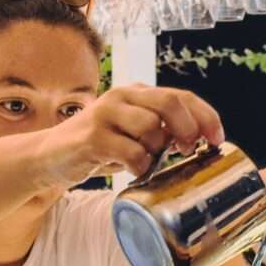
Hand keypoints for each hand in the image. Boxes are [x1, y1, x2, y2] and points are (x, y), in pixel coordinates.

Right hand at [37, 84, 223, 187]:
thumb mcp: (131, 134)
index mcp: (136, 93)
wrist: (48, 157)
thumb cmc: (98, 148)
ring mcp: (105, 115)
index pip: (182, 96)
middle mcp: (122, 97)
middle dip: (189, 129)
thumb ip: (158, 131)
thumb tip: (198, 143)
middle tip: (188, 151)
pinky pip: (132, 153)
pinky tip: (132, 172)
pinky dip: (140, 167)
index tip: (217, 139)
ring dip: (157, 152)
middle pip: (170, 103)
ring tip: (146, 162)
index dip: (206, 116)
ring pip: (151, 129)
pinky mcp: (92, 137)